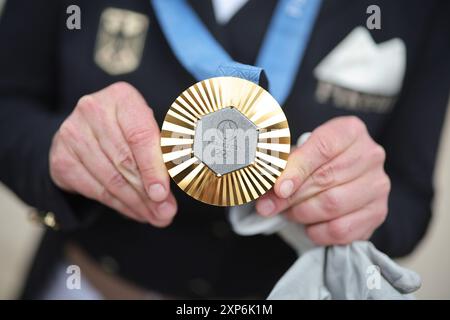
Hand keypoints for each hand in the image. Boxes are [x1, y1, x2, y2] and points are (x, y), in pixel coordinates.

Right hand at [49, 82, 175, 226]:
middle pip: (125, 161)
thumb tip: (167, 198)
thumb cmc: (128, 130)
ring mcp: (72, 133)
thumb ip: (161, 156)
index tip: (163, 194)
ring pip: (110, 179)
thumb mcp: (148, 131)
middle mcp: (93, 110)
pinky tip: (134, 211)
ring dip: (135, 203)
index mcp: (122, 98)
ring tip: (154, 216)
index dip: (153, 168)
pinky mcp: (61, 158)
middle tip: (165, 213)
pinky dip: (118, 205)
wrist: (88, 130)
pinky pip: (94, 190)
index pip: (140, 136)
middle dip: (148, 193)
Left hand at [256, 116, 389, 244]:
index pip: (322, 148)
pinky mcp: (377, 213)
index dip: (297, 169)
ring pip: (332, 205)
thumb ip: (284, 169)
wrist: (342, 176)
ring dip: (302, 213)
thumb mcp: (299, 155)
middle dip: (291, 196)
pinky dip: (318, 231)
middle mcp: (370, 155)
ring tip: (290, 212)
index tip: (278, 188)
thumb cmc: (316, 163)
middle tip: (270, 205)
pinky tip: (309, 224)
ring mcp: (377, 185)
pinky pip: (341, 229)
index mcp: (350, 131)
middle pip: (325, 178)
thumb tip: (268, 194)